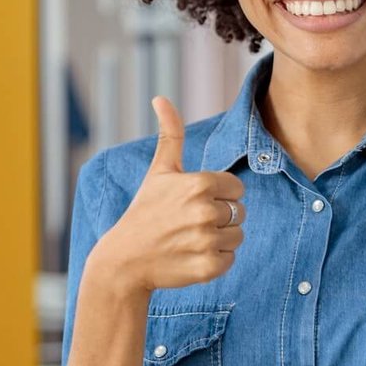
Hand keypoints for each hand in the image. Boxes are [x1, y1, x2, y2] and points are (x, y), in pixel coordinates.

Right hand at [91, 96, 246, 292]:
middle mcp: (205, 211)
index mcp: (199, 183)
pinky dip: (214, 261)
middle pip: (240, 212)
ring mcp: (206, 240)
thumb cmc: (144, 211)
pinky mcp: (208, 267)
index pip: (236, 188)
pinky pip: (230, 259)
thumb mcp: (158, 171)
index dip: (219, 195)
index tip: (193, 203)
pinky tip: (191, 256)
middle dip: (219, 218)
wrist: (125, 260)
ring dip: (219, 239)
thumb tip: (160, 98)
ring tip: (190, 240)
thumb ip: (169, 134)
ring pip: (237, 236)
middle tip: (189, 223)